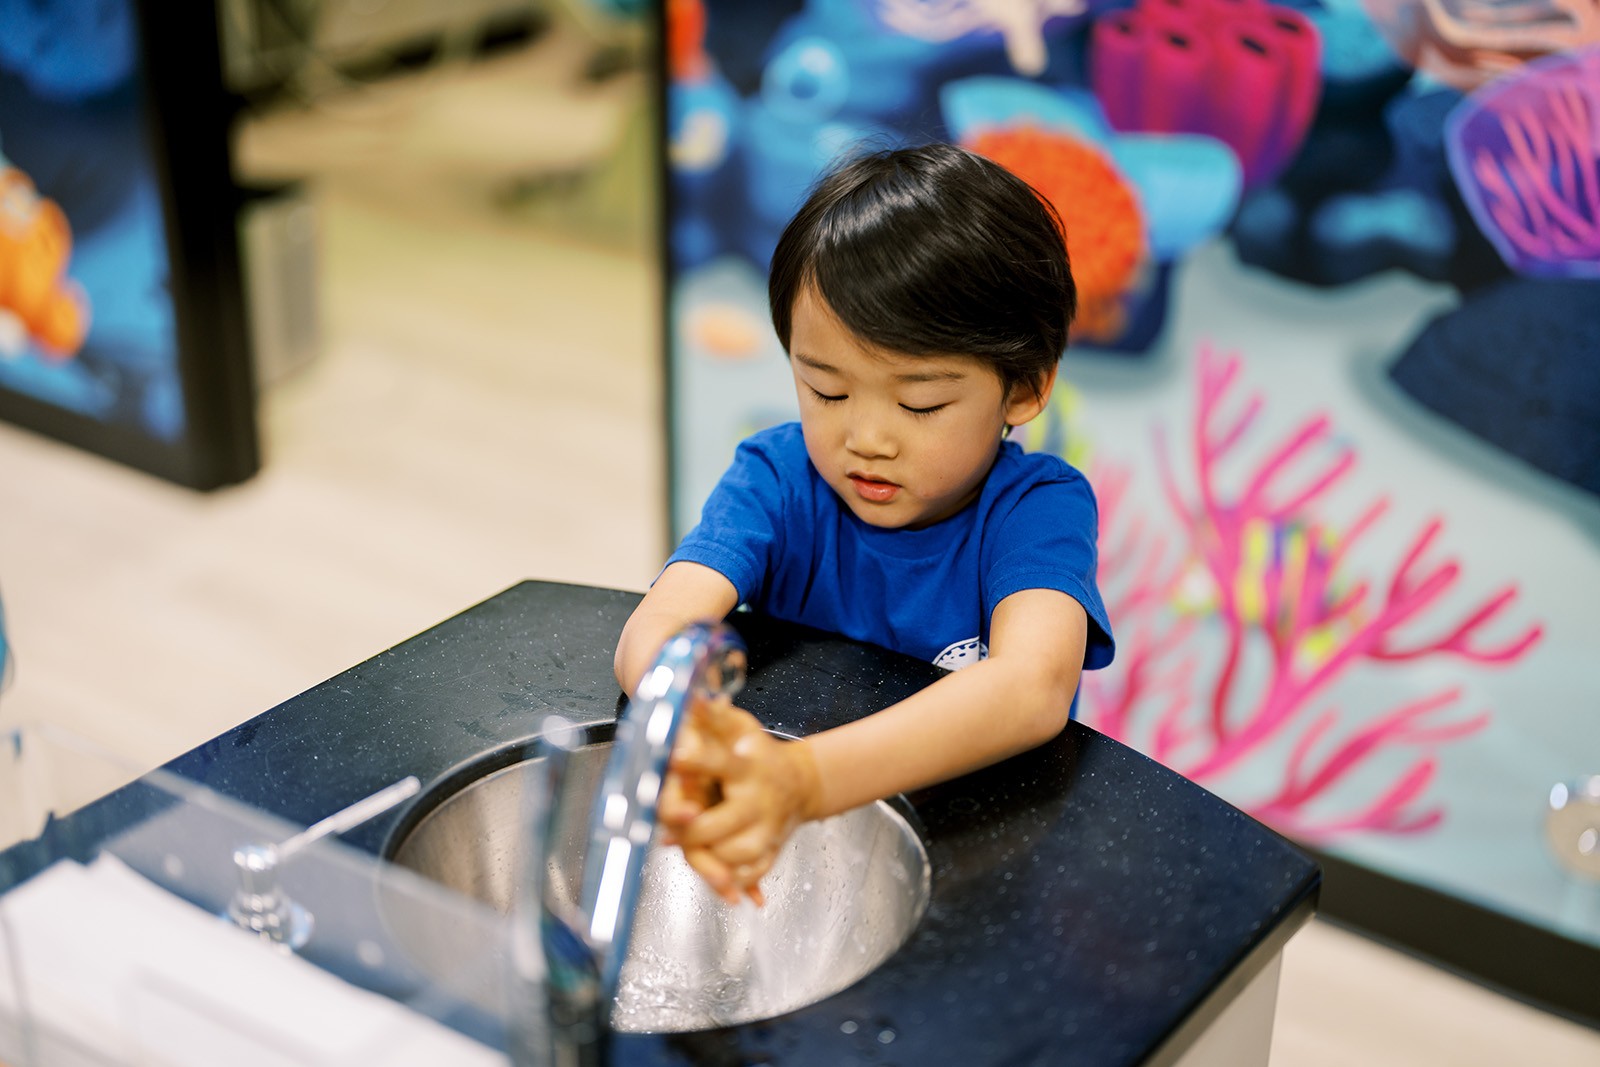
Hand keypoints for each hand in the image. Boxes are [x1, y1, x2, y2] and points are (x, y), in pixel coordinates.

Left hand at [659, 698, 820, 904]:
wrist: (801, 783)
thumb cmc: (760, 753)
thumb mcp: (741, 728)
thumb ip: (715, 715)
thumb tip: (693, 696)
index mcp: (748, 766)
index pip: (720, 762)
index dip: (695, 761)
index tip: (673, 757)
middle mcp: (759, 799)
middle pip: (723, 823)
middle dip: (693, 830)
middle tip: (666, 831)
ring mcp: (767, 827)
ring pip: (737, 854)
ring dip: (711, 858)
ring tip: (688, 849)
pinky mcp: (772, 849)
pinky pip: (754, 872)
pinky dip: (737, 879)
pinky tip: (720, 879)